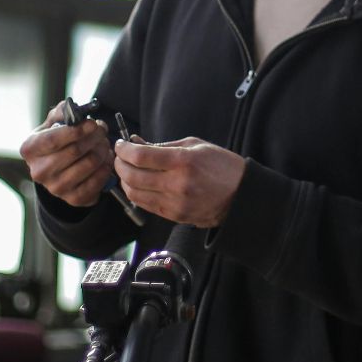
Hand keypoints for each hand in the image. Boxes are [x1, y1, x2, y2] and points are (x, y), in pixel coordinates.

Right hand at [20, 105, 114, 207]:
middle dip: (94, 138)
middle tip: (102, 130)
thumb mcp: (52, 124)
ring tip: (104, 143)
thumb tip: (71, 108)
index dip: (76, 130)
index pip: (53, 140)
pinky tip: (106, 158)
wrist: (58, 171)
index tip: (92, 123)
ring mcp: (56, 188)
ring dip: (102, 150)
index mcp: (30, 149)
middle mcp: (39, 171)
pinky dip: (106, 166)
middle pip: (74, 151)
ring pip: (88, 164)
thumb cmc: (56, 142)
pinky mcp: (73, 199)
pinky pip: (97, 180)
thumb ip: (61, 112)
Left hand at [112, 136, 245, 228]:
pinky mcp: (174, 216)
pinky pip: (145, 205)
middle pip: (133, 175)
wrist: (241, 195)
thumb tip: (138, 145)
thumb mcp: (195, 145)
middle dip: (120, 164)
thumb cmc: (221, 166)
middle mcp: (177, 184)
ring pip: (135, 193)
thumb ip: (164, 146)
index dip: (124, 150)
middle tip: (120, 157)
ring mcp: (175, 203)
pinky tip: (138, 184)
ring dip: (125, 180)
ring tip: (127, 170)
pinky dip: (136, 193)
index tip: (120, 145)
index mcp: (183, 161)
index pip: (141, 156)